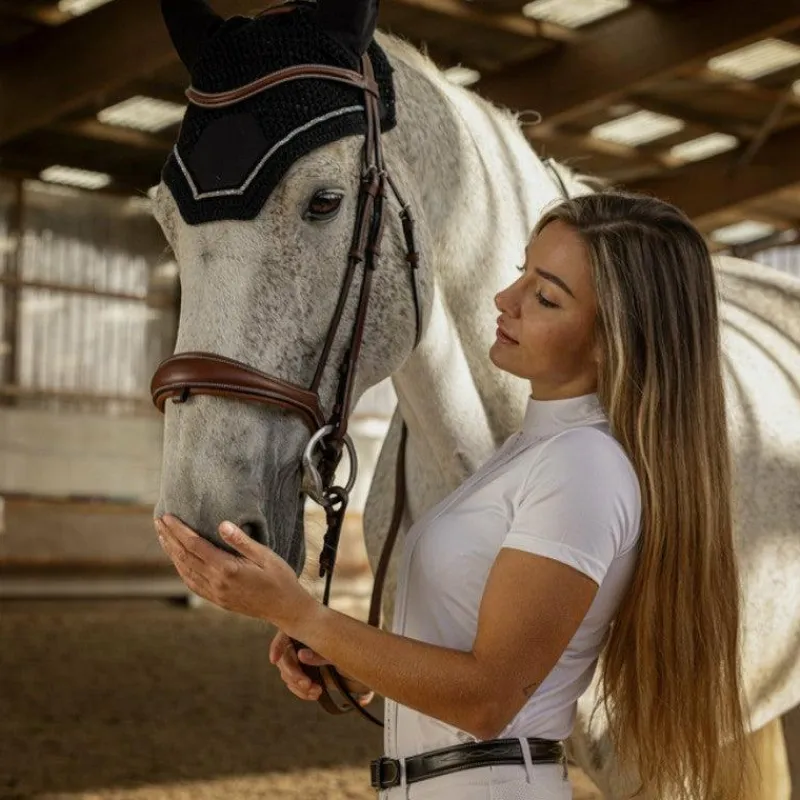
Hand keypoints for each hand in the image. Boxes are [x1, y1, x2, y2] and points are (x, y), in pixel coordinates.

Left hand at [155, 515, 316, 630]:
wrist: (286, 608)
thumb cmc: (280, 578)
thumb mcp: (266, 556)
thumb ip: (242, 541)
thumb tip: (222, 525)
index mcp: (227, 569)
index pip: (194, 546)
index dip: (178, 530)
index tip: (167, 516)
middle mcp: (216, 583)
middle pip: (184, 557)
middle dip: (169, 538)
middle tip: (158, 521)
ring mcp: (215, 593)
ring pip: (185, 571)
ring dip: (172, 552)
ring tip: (163, 536)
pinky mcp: (218, 600)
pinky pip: (192, 583)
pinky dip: (181, 569)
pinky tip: (178, 560)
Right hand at [269, 629, 373, 703]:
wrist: (369, 669)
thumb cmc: (356, 654)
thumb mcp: (341, 652)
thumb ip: (320, 653)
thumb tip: (301, 655)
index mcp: (310, 632)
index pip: (286, 634)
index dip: (278, 644)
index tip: (274, 659)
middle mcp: (304, 645)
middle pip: (285, 657)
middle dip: (292, 673)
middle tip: (306, 684)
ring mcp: (305, 660)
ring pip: (288, 673)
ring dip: (297, 685)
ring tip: (315, 691)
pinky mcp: (308, 674)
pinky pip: (296, 683)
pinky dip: (302, 691)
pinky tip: (314, 694)